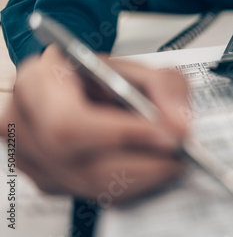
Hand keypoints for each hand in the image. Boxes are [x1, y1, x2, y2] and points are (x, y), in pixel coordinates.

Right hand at [0, 45, 190, 204]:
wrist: (85, 90)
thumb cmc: (105, 78)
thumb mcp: (143, 67)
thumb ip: (166, 88)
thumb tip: (176, 125)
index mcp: (40, 81)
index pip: (71, 121)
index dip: (121, 134)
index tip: (165, 135)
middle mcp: (26, 121)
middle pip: (80, 163)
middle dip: (141, 162)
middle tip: (175, 151)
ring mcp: (32, 156)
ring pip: (90, 184)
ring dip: (141, 175)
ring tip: (169, 158)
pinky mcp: (49, 180)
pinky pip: (94, 193)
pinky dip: (130, 184)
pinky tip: (146, 166)